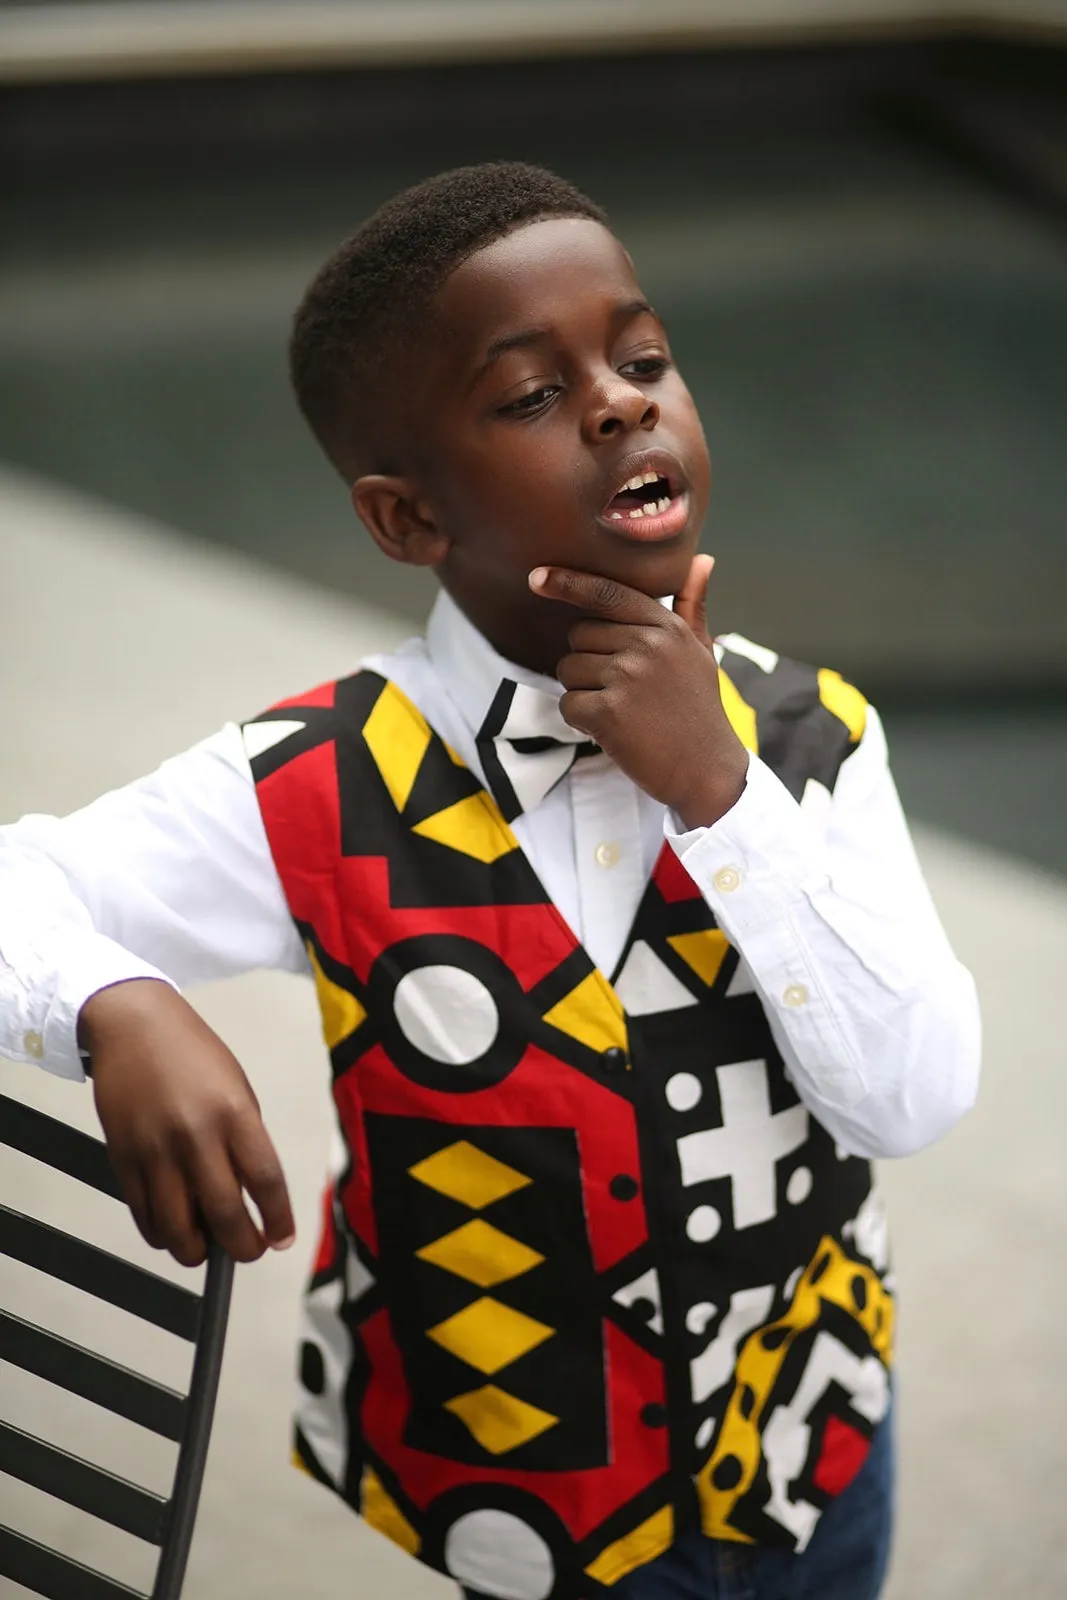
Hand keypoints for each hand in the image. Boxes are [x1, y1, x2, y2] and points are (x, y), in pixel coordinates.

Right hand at [80, 979, 294, 1266]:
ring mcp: (155, 1151)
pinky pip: (144, 1216)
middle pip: (224, 1216)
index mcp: (234, 1113)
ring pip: (177, 1229)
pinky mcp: (123, 1160)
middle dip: (243, 1248)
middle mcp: (196, 1136)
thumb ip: (244, 1140)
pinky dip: (161, 1233)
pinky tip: (175, 1228)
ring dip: (197, 1251)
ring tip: (208, 1245)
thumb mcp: (237, 1088)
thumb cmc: (193, 1054)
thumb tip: (248, 1196)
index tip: (282, 1238)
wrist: (133, 1026)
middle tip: (249, 1250)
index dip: (279, 1219)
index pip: (265, 1181)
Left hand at [529, 555, 747, 827]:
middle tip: (622, 691)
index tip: (537, 577)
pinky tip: (611, 730)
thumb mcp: (701, 652)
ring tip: (621, 711)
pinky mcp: (610, 711)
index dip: (568, 583)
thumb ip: (693, 606)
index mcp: (667, 627)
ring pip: (568, 670)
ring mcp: (628, 677)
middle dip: (588, 663)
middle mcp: (647, 645)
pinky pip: (568, 704)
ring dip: (584, 693)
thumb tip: (702, 560)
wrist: (708, 770)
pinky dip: (581, 721)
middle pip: (578, 636)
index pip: (607, 593)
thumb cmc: (699, 710)